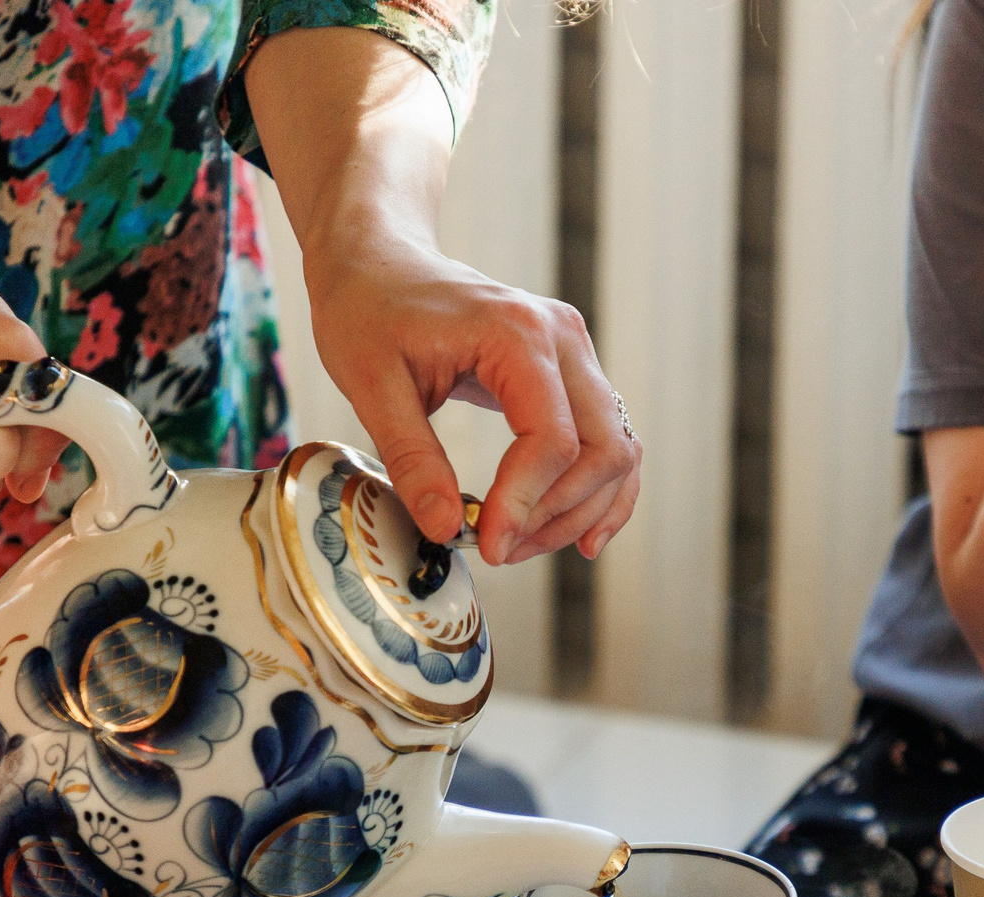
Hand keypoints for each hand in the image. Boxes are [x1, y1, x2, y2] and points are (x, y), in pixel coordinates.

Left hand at [305, 228, 640, 565]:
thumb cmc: (368, 308)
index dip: (525, 504)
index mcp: (516, 333)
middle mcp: (562, 338)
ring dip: (580, 511)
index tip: (488, 545)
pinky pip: (607, 439)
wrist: (379, 258)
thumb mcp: (370, 385)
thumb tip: (446, 528)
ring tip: (523, 547)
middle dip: (556, 515)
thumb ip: (411, 458)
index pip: (552, 439)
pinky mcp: (570, 372)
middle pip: (601, 450)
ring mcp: (573, 353)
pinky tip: (580, 535)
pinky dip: (599, 490)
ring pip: (615, 450)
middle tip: (501, 551)